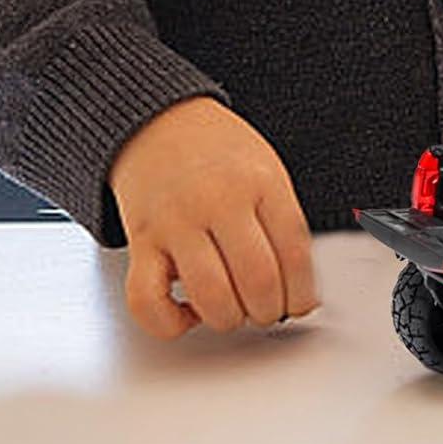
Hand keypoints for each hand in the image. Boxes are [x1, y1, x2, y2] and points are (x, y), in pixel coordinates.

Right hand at [107, 95, 319, 338]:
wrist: (158, 121)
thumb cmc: (217, 149)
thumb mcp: (266, 168)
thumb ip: (282, 222)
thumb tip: (300, 289)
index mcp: (260, 180)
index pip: (295, 250)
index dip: (302, 291)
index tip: (301, 303)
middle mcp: (219, 199)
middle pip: (258, 279)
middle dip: (269, 311)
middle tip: (267, 310)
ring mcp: (177, 221)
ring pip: (212, 298)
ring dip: (229, 320)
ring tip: (233, 310)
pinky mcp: (140, 241)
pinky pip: (148, 302)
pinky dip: (170, 323)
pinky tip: (186, 311)